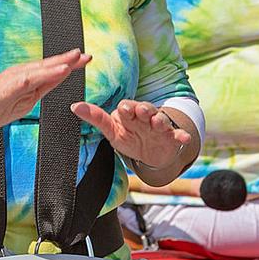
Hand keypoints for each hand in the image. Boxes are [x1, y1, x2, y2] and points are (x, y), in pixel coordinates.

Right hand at [0, 49, 90, 139]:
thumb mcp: (25, 101)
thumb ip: (41, 89)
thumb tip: (59, 78)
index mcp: (26, 78)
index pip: (51, 69)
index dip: (69, 63)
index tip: (86, 58)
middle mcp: (19, 75)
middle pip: (46, 66)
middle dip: (66, 60)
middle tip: (85, 54)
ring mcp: (10, 81)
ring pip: (36, 71)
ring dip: (54, 66)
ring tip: (71, 62)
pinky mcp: (2, 90)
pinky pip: (21, 83)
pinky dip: (35, 77)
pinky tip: (45, 75)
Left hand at [71, 99, 192, 171]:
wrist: (151, 153)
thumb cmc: (128, 137)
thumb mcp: (111, 131)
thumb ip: (96, 118)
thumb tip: (74, 106)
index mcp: (130, 114)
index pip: (127, 107)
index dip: (126, 108)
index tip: (124, 109)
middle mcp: (145, 116)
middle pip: (146, 109)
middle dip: (144, 109)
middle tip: (142, 111)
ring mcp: (160, 126)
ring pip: (161, 119)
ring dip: (160, 119)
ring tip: (158, 122)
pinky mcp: (172, 137)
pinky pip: (178, 135)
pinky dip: (182, 136)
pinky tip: (185, 138)